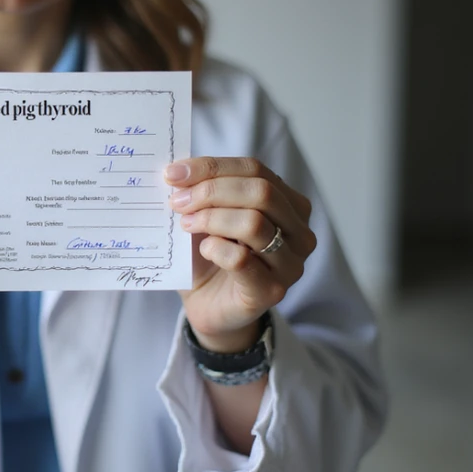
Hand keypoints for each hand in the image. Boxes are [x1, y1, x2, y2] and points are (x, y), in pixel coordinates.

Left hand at [165, 156, 315, 351]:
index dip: (212, 167)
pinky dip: (216, 248)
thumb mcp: (206, 212)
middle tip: (178, 202)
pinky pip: (243, 259)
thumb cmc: (210, 253)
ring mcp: (290, 264)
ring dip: (211, 219)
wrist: (207, 304)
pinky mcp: (271, 291)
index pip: (254, 169)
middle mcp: (299, 231)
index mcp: (288, 203)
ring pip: (254, 223)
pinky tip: (204, 249)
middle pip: (260, 191)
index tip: (173, 173)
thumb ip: (202, 189)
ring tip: (187, 225)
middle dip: (211, 191)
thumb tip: (178, 168)